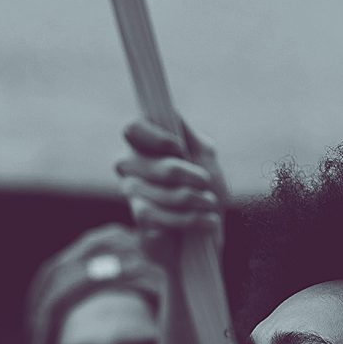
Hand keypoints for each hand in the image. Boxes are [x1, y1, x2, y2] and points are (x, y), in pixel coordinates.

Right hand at [116, 117, 227, 269]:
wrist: (210, 234)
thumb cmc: (207, 193)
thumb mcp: (206, 158)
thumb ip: (188, 134)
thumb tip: (169, 109)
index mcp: (146, 146)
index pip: (132, 129)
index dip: (155, 137)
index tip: (179, 148)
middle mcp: (132, 167)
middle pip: (148, 163)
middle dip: (185, 174)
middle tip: (205, 182)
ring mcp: (133, 195)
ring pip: (159, 193)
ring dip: (194, 200)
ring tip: (210, 206)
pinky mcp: (140, 221)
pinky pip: (160, 217)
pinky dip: (191, 220)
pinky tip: (207, 222)